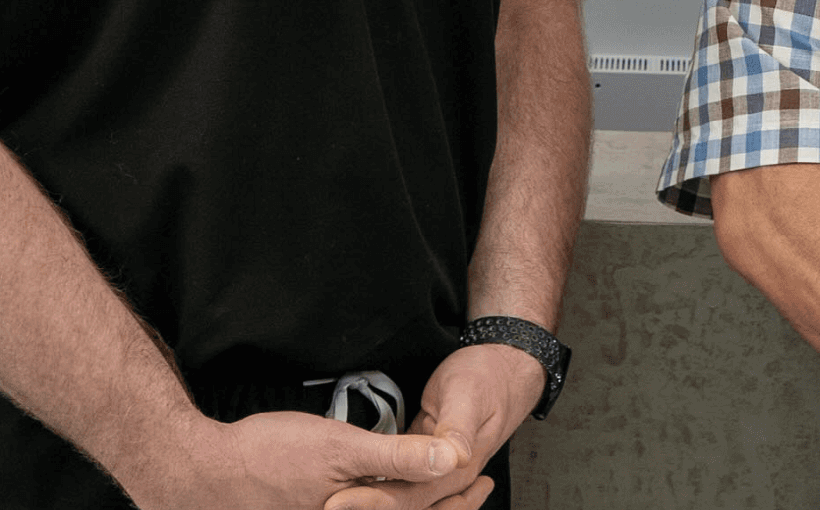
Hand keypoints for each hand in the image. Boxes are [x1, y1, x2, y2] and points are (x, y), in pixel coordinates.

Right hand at [126, 407, 486, 509]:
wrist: (204, 474)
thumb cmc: (270, 456)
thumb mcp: (338, 448)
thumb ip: (397, 457)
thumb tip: (453, 457)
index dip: (458, 503)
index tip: (483, 482)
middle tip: (478, 487)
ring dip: (418, 507)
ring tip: (445, 490)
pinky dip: (385, 506)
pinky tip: (387, 491)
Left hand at [323, 343, 546, 509]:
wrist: (502, 370)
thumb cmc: (486, 378)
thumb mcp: (468, 394)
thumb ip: (457, 426)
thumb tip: (450, 457)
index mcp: (459, 468)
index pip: (409, 496)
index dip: (372, 500)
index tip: (336, 500)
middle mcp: (448, 479)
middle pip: (402, 504)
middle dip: (364, 505)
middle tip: (327, 503)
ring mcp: (436, 474)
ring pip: (400, 499)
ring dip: (372, 501)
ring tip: (339, 502)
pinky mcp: (424, 465)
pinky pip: (400, 486)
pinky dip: (379, 491)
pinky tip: (356, 493)